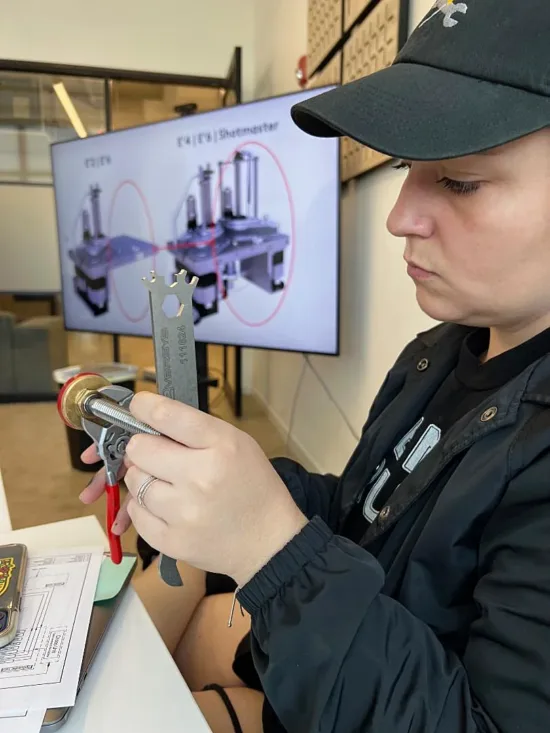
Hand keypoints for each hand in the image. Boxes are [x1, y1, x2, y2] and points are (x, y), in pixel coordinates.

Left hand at [115, 392, 306, 586]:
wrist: (269, 541)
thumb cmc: (253, 486)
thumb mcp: (237, 443)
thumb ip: (195, 429)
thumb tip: (148, 422)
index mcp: (221, 447)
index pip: (167, 415)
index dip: (144, 406)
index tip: (139, 406)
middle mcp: (200, 478)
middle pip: (140, 449)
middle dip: (144, 448)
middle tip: (156, 455)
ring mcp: (184, 513)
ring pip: (134, 481)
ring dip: (143, 478)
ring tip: (166, 483)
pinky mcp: (171, 541)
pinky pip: (136, 514)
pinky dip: (144, 507)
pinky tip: (166, 506)